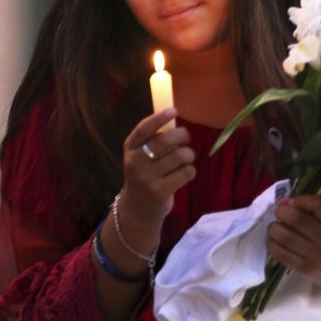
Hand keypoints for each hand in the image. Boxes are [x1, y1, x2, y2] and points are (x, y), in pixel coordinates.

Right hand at [120, 108, 195, 227]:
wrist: (137, 209)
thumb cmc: (145, 175)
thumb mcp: (140, 156)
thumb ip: (152, 139)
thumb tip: (173, 115)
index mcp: (130, 148)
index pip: (143, 129)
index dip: (159, 118)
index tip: (173, 111)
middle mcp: (135, 162)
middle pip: (166, 140)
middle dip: (183, 135)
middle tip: (186, 139)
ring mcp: (147, 178)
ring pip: (180, 156)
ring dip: (189, 155)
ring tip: (185, 159)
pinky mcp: (160, 191)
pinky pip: (186, 172)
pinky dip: (190, 171)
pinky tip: (184, 174)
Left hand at [267, 195, 320, 293]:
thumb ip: (312, 208)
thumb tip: (283, 202)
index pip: (316, 204)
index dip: (298, 200)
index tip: (290, 202)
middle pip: (296, 219)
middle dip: (281, 213)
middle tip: (279, 214)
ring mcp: (314, 255)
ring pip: (285, 236)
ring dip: (273, 229)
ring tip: (274, 228)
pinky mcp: (304, 269)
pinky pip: (281, 254)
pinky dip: (272, 244)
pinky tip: (274, 241)